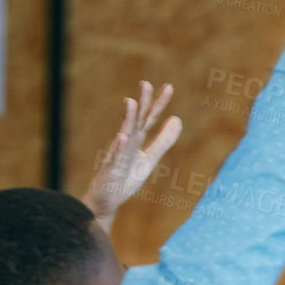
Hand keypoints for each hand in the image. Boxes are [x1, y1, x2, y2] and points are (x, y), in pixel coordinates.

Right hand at [82, 81, 181, 231]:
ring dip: (127, 119)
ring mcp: (117, 156)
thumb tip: (178, 119)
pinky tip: (123, 137)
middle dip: (142, 104)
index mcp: (137, 141)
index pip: (149, 119)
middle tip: (146, 84)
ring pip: (123, 135)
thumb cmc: (125, 178)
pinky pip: (115, 158)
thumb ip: (163, 140)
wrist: (106, 200)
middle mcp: (126, 144)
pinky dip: (119, 147)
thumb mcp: (150, 158)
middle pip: (136, 121)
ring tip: (132, 103)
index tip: (168, 87)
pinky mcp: (110, 171)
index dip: (159, 104)